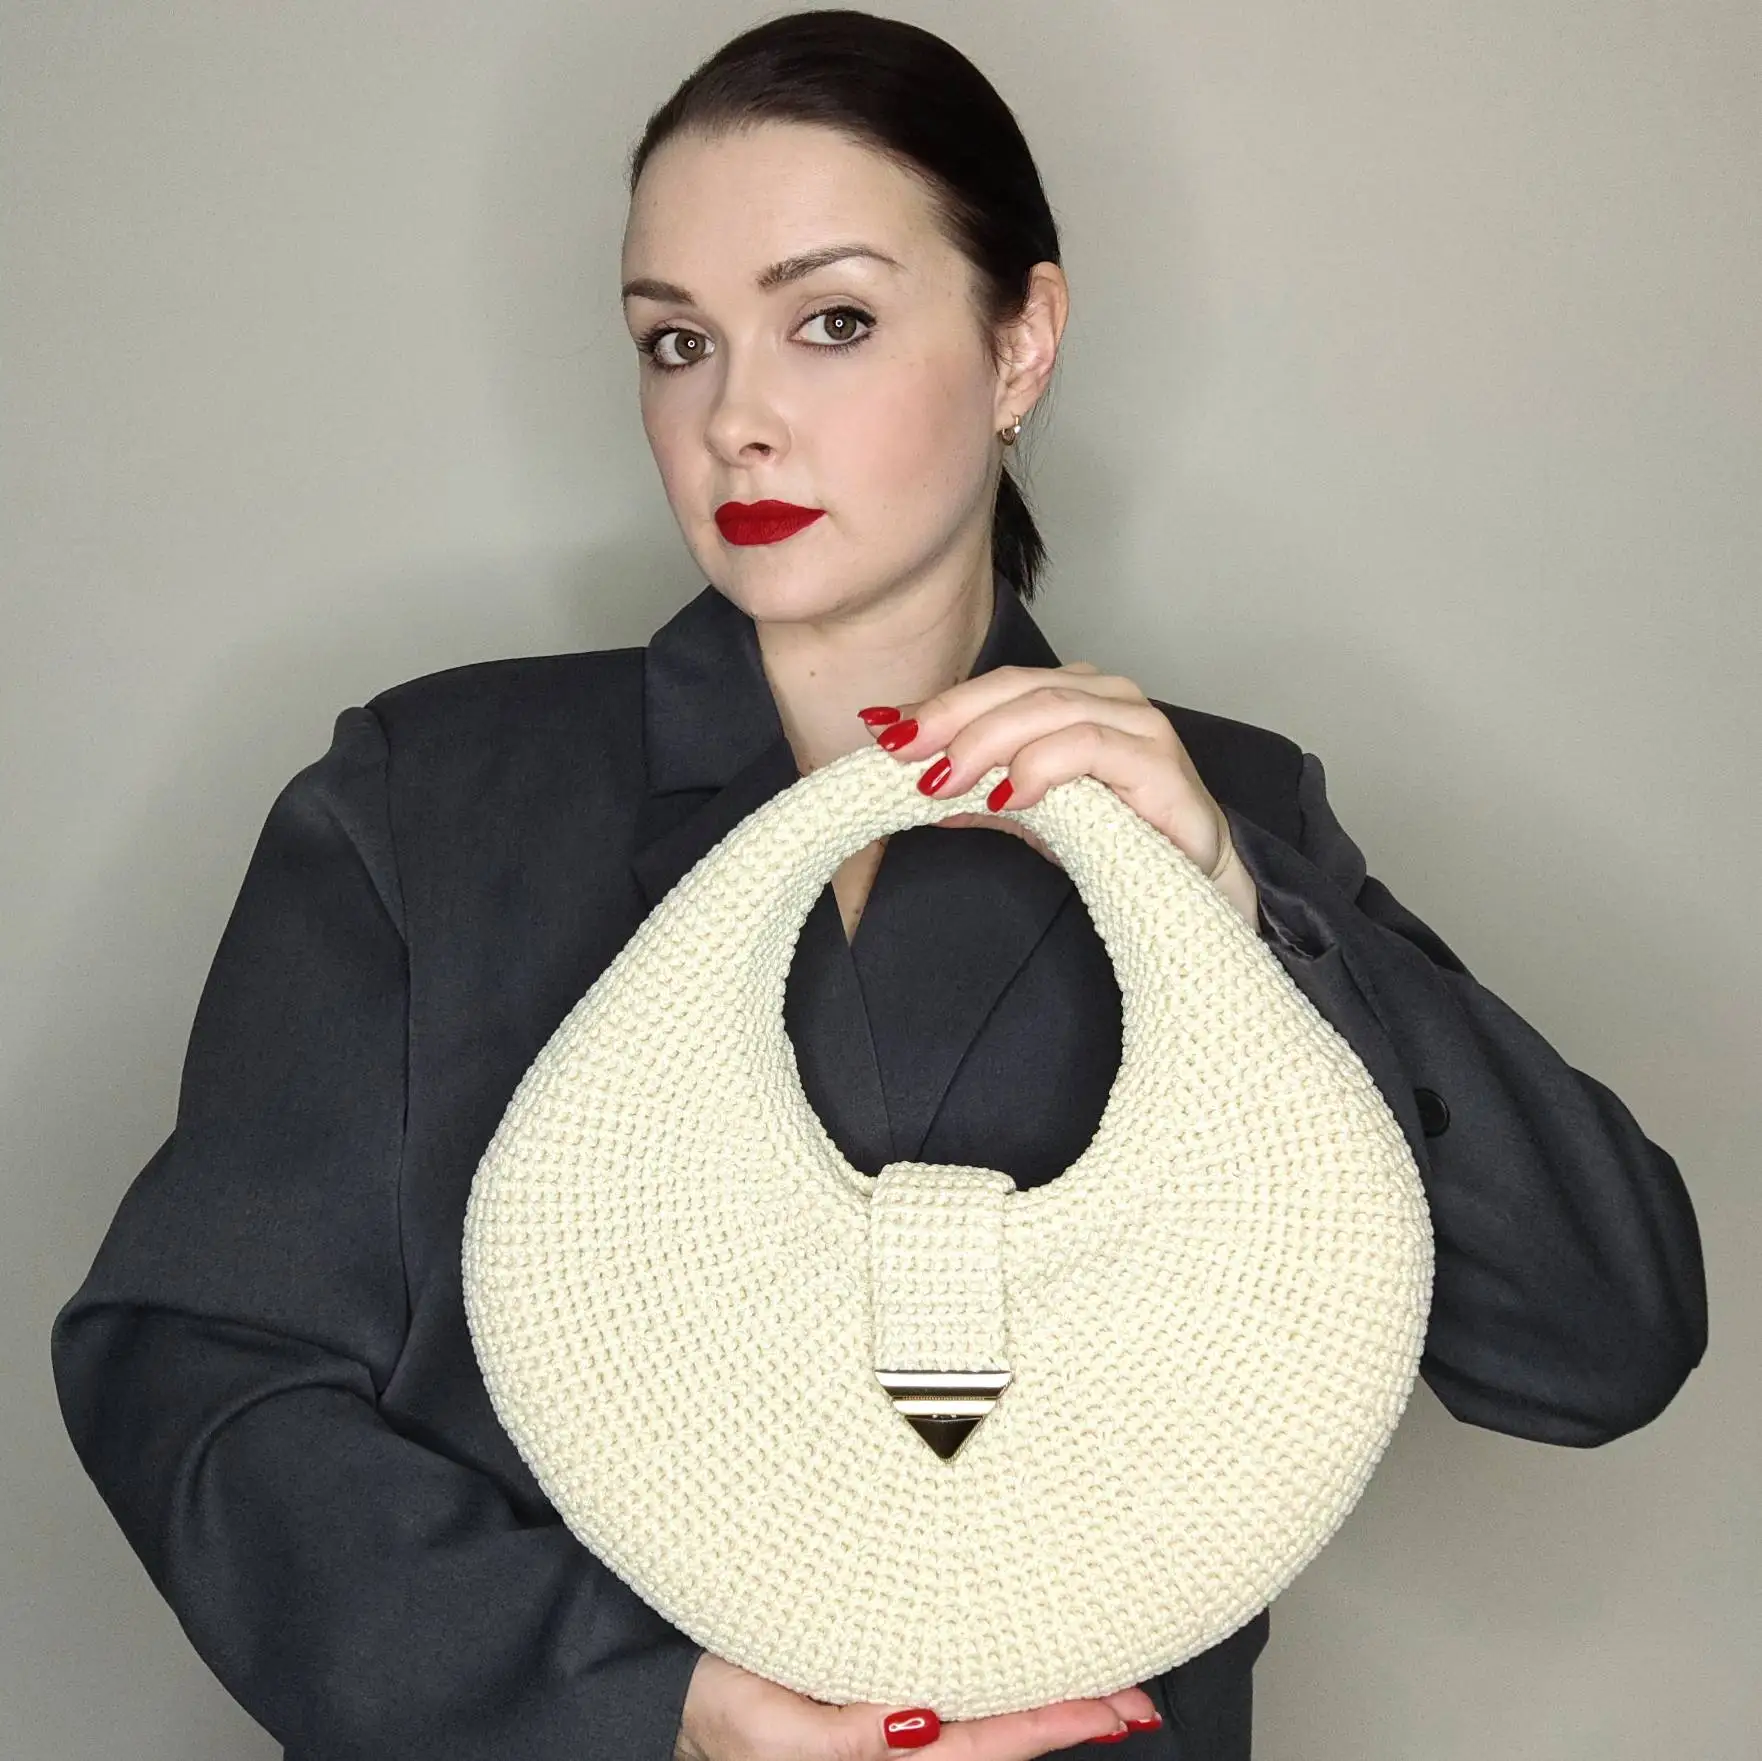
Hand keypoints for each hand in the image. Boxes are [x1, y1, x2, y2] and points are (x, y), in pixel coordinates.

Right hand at [674, 1651, 1162, 1759]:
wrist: (660, 1687)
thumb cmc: (708, 1704)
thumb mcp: (765, 1725)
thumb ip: (843, 1734)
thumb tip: (919, 1723)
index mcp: (874, 1750)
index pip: (982, 1740)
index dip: (1049, 1723)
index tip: (1113, 1708)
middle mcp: (891, 1736)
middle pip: (997, 1731)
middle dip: (1068, 1714)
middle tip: (1139, 1696)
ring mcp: (884, 1713)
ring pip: (980, 1710)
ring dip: (1042, 1698)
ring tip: (1109, 1687)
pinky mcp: (868, 1683)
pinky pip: (947, 1689)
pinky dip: (996, 1684)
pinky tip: (1024, 1671)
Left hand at [857, 664, 1258, 928]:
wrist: (1196, 883)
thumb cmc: (1121, 840)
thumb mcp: (1034, 816)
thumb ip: (983, 795)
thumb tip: (919, 793)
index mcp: (1075, 696)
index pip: (996, 687)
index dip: (939, 705)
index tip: (883, 730)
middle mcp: (1107, 696)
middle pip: (1015, 689)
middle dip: (950, 719)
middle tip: (902, 753)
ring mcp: (1136, 722)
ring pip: (1047, 710)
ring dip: (985, 744)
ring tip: (943, 781)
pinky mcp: (1157, 760)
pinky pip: (1089, 746)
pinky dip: (1040, 766)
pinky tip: (1007, 795)